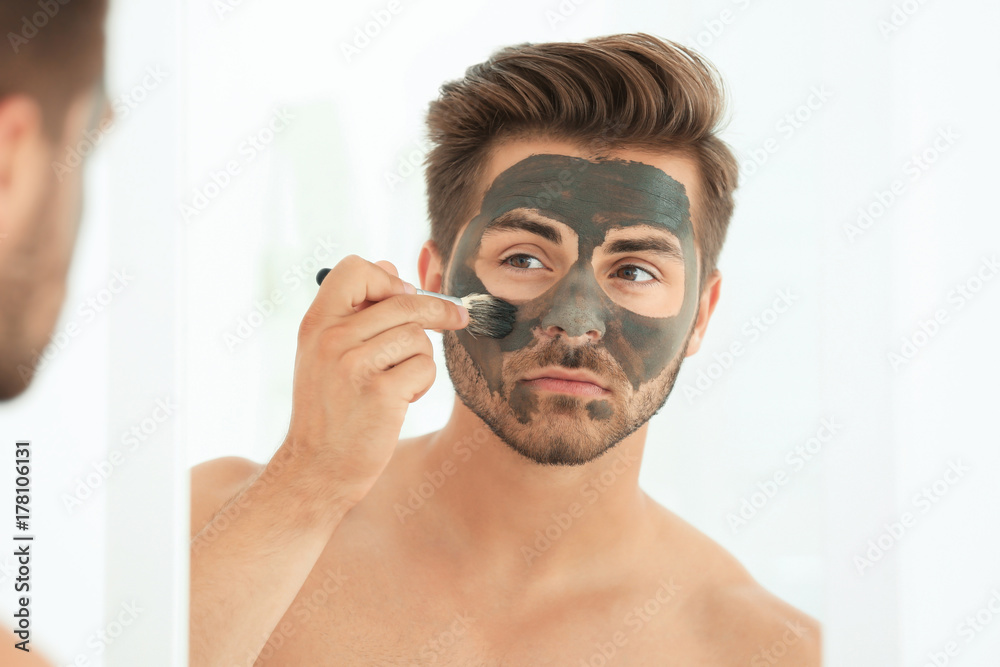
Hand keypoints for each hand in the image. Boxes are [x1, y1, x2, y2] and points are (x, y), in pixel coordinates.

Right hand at [283, 255, 467, 504]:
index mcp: (316, 323)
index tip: (404, 296)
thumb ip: (355, 310)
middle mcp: (331, 339)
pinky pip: (424, 367)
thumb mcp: (326, 353)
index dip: (388, 278)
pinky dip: (422, 385)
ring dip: (420, 359)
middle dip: (436, 312)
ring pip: (418, 336)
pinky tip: (400, 401)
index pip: (355, 268)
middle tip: (457, 319)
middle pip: (404, 302)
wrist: (316, 468)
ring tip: (397, 382)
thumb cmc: (329, 409)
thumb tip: (391, 265)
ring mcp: (355, 365)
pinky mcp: (381, 393)